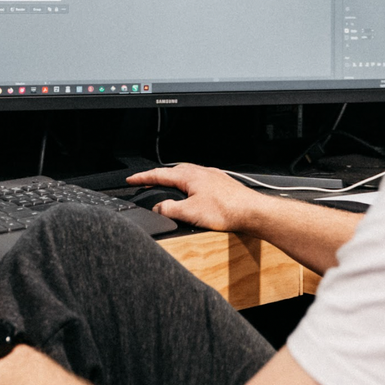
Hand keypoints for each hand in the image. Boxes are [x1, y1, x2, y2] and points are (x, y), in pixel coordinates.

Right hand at [126, 163, 262, 234]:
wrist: (252, 211)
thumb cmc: (227, 210)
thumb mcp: (190, 213)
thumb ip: (169, 209)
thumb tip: (157, 208)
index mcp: (189, 176)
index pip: (159, 174)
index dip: (143, 177)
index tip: (131, 179)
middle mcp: (200, 172)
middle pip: (172, 171)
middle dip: (157, 176)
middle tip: (146, 182)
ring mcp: (212, 176)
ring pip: (187, 174)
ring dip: (174, 180)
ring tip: (167, 187)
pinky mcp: (221, 184)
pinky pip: (198, 180)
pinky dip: (189, 185)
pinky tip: (193, 193)